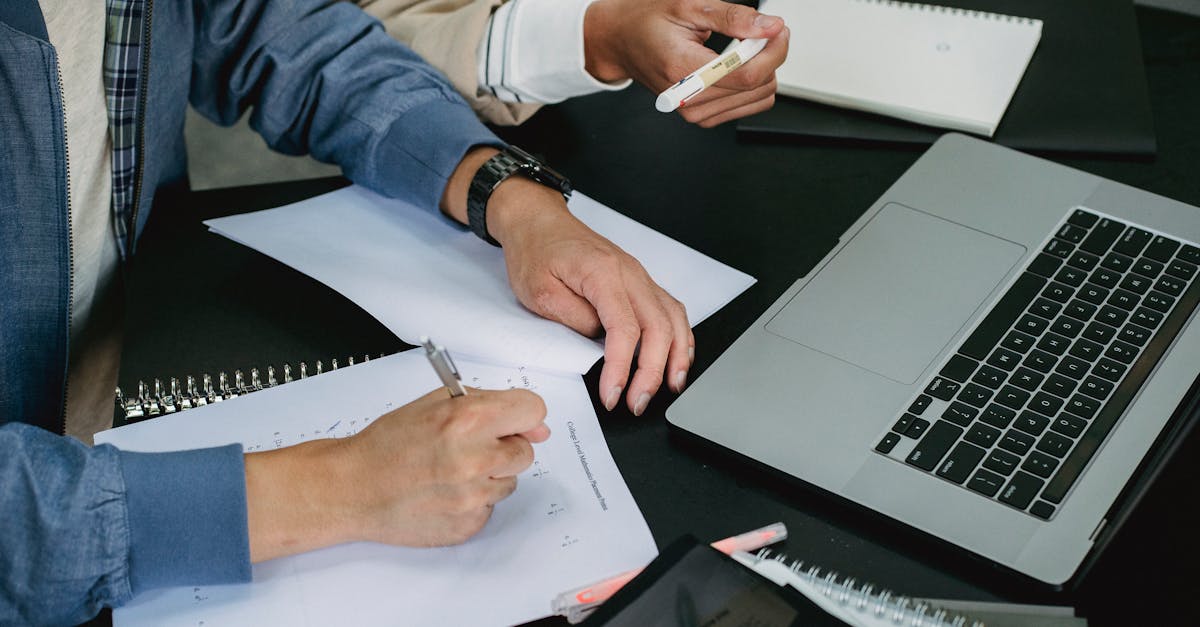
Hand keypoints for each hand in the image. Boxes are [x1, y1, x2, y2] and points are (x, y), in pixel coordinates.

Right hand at [244, 387, 548, 561]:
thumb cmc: (389, 443)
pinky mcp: (468, 524)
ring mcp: (473, 496)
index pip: (533, 410)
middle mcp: (475, 459)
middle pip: (526, 451)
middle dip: (503, 446)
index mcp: (469, 420)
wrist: (355, 488)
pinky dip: (473, 500)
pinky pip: (490, 507)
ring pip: (509, 481)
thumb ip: (488, 404)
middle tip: (469, 447)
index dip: (522, 415)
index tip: (512, 420)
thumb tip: (537, 426)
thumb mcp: (435, 404)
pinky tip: (444, 492)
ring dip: (489, 474)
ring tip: (449, 470)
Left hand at [441, 148, 694, 416]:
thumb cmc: (535, 251)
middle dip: (652, 372)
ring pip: (673, 318)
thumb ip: (573, 320)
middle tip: (639, 402)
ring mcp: (638, 276)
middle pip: (658, 328)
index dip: (622, 368)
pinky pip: (670, 309)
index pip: (625, 329)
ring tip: (671, 386)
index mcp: (603, 273)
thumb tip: (599, 344)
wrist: (538, 221)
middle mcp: (629, 273)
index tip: (613, 395)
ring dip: (676, 356)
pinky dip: (680, 336)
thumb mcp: (539, 292)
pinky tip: (678, 356)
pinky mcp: (638, 281)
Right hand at [584, 0, 788, 126]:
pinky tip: (739, 66)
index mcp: (683, 69)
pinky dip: (753, 84)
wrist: (623, 42)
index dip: (773, 51)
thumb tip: (770, 27)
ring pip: (759, 98)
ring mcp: (695, 112)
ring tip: (746, 47)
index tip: (779, 31)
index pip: (746, 75)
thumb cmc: (648, 22)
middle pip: (757, 86)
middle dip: (770, 55)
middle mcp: (689, 99)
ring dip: (763, 69)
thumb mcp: (690, 6)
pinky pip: (748, 106)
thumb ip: (733, 18)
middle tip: (762, 32)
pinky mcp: (702, 117)